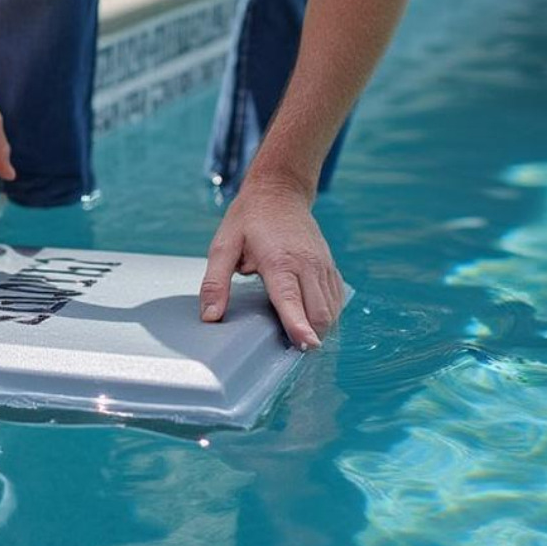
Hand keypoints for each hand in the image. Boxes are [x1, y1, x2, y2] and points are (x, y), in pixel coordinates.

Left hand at [198, 178, 345, 349]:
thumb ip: (215, 283)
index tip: (305, 346)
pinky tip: (311, 320)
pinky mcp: (330, 266)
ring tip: (300, 340)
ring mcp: (322, 265)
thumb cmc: (249, 218)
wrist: (279, 192)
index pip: (292, 300)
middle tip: (291, 353)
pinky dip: (327, 315)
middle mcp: (307, 264)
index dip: (299, 326)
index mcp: (279, 260)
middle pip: (319, 312)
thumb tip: (210, 316)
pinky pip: (336, 299)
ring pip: (332, 309)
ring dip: (320, 328)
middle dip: (310, 336)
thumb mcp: (223, 246)